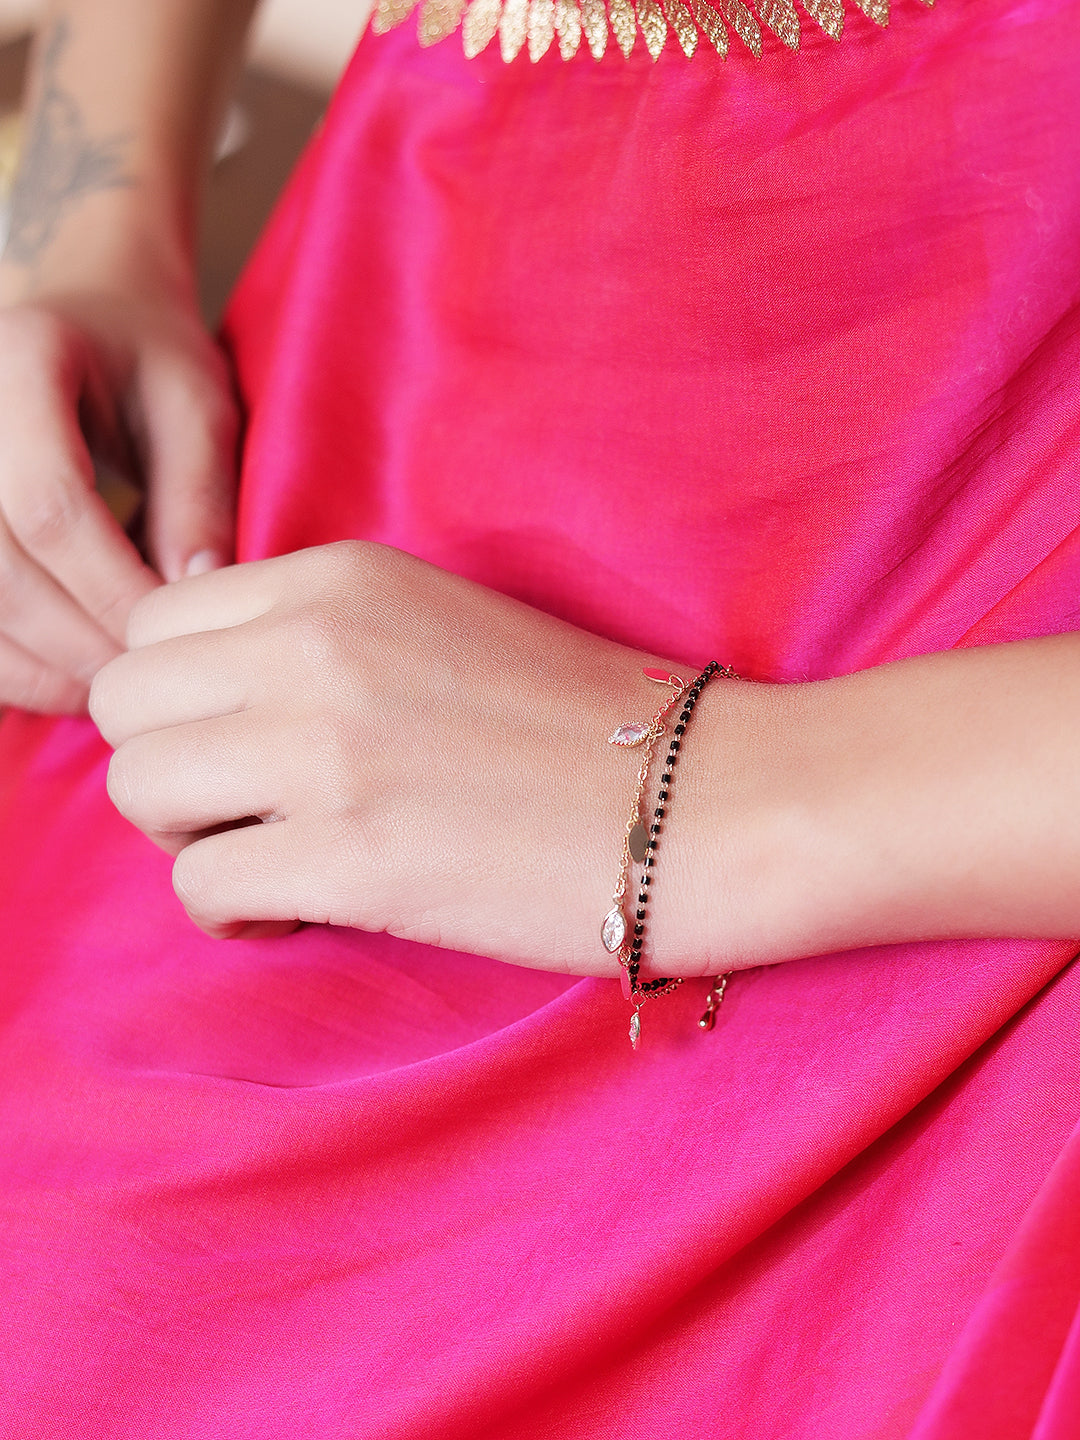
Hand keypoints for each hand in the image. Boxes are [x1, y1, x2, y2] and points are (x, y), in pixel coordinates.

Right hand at [0, 289, 237, 713]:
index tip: (168, 637)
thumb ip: (196, 494)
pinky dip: (8, 664)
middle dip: (76, 638)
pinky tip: (65, 682)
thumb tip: (191, 594)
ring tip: (111, 691)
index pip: (48, 504)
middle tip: (146, 682)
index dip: (110, 587)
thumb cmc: (147, 362)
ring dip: (37, 665)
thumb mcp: (196, 405)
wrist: (77, 322)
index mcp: (21, 362)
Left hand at [89, 541, 732, 974]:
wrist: (700, 798)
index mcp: (337, 580)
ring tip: (272, 856)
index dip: (181, 694)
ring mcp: (327, 753)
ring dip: (190, 836)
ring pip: (138, 790)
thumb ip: (317, 631)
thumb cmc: (582, 716)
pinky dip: (238, 911)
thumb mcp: (436, 622)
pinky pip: (200, 888)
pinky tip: (308, 906)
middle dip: (167, 763)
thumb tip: (206, 675)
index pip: (153, 622)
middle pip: (122, 703)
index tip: (240, 739)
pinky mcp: (349, 860)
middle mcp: (314, 649)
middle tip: (245, 805)